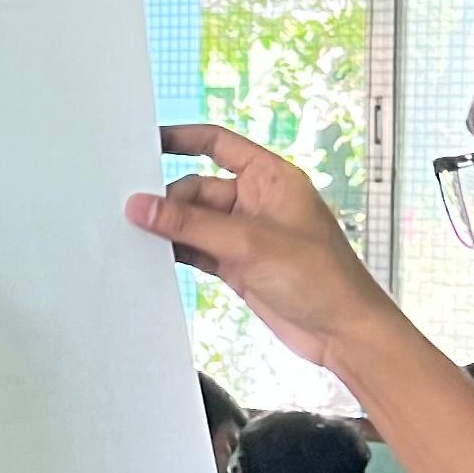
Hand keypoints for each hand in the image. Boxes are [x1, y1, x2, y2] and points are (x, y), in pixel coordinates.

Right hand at [126, 126, 390, 369]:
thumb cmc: (322, 278)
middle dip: (168, 200)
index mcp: (271, 177)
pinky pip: (198, 250)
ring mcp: (246, 235)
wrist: (343, 333)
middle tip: (131, 211)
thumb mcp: (250, 243)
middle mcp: (257, 202)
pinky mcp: (238, 265)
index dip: (182, 139)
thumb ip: (193, 225)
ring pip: (195, 222)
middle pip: (198, 189)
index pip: (219, 145)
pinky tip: (152, 258)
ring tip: (133, 235)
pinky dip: (177, 253)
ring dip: (169, 229)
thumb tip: (144, 207)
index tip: (146, 142)